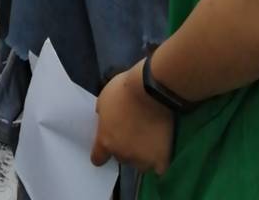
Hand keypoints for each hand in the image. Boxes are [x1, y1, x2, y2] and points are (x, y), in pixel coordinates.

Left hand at [91, 60, 173, 175]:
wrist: (151, 90)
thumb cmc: (124, 90)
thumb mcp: (103, 100)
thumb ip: (103, 117)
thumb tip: (105, 123)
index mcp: (105, 141)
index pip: (98, 158)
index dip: (101, 153)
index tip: (105, 148)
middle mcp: (122, 154)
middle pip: (121, 157)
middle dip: (123, 147)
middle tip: (130, 132)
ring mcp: (142, 159)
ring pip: (139, 164)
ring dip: (140, 155)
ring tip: (146, 139)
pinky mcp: (161, 159)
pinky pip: (158, 168)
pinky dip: (158, 161)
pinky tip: (159, 151)